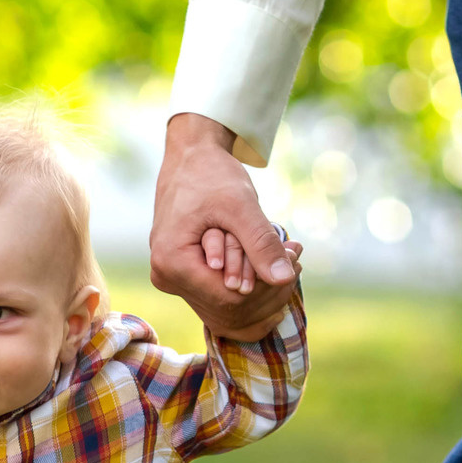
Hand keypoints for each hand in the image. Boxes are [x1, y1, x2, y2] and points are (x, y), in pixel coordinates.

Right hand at [150, 112, 301, 341]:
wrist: (190, 158)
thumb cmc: (210, 174)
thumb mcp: (240, 205)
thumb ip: (261, 243)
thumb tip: (284, 279)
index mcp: (172, 263)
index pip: (228, 296)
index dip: (265, 284)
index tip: (293, 256)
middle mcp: (167, 277)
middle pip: (229, 304)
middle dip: (267, 284)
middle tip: (294, 252)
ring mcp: (174, 279)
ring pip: (228, 303)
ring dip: (263, 284)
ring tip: (288, 252)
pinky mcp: (185, 276)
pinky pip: (223, 291)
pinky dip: (251, 278)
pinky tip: (271, 258)